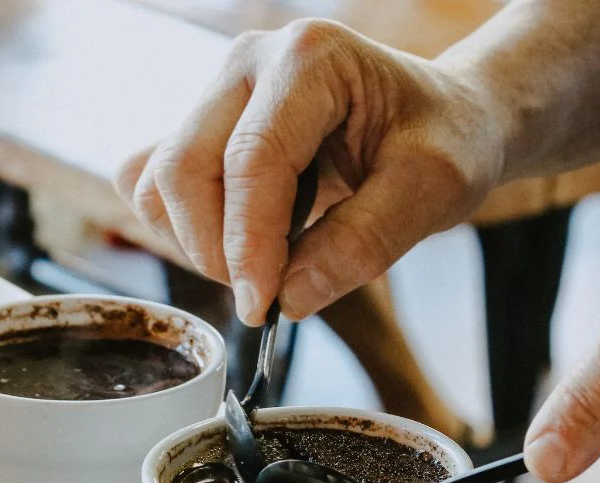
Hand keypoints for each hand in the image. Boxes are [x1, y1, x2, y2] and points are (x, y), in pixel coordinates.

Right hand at [114, 19, 500, 324]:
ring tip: (264, 263)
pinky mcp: (205, 126)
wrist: (447, 120)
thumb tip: (288, 298)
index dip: (248, 244)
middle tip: (269, 295)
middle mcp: (251, 61)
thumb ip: (363, 243)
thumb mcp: (433, 191)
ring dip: (197, 242)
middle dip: (216, 250)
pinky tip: (242, 241)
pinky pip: (153, 184)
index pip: (251, 161)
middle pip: (183, 169)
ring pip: (157, 181)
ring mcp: (220, 91)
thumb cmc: (447, 141)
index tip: (263, 307)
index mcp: (310, 58)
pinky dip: (184, 229)